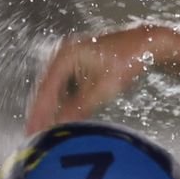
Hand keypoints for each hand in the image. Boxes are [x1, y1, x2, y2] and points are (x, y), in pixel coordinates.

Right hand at [25, 23, 179, 133]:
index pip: (45, 89)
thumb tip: (61, 126)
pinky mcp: (81, 64)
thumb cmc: (128, 61)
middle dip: (41, 112)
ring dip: (52, 108)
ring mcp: (72, 58)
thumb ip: (80, 108)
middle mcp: (64, 54)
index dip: (38, 112)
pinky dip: (63, 102)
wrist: (148, 45)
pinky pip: (66, 86)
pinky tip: (62, 116)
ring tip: (45, 128)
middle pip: (46, 88)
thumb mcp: (103, 89)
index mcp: (65, 55)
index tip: (32, 130)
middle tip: (33, 133)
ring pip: (56, 88)